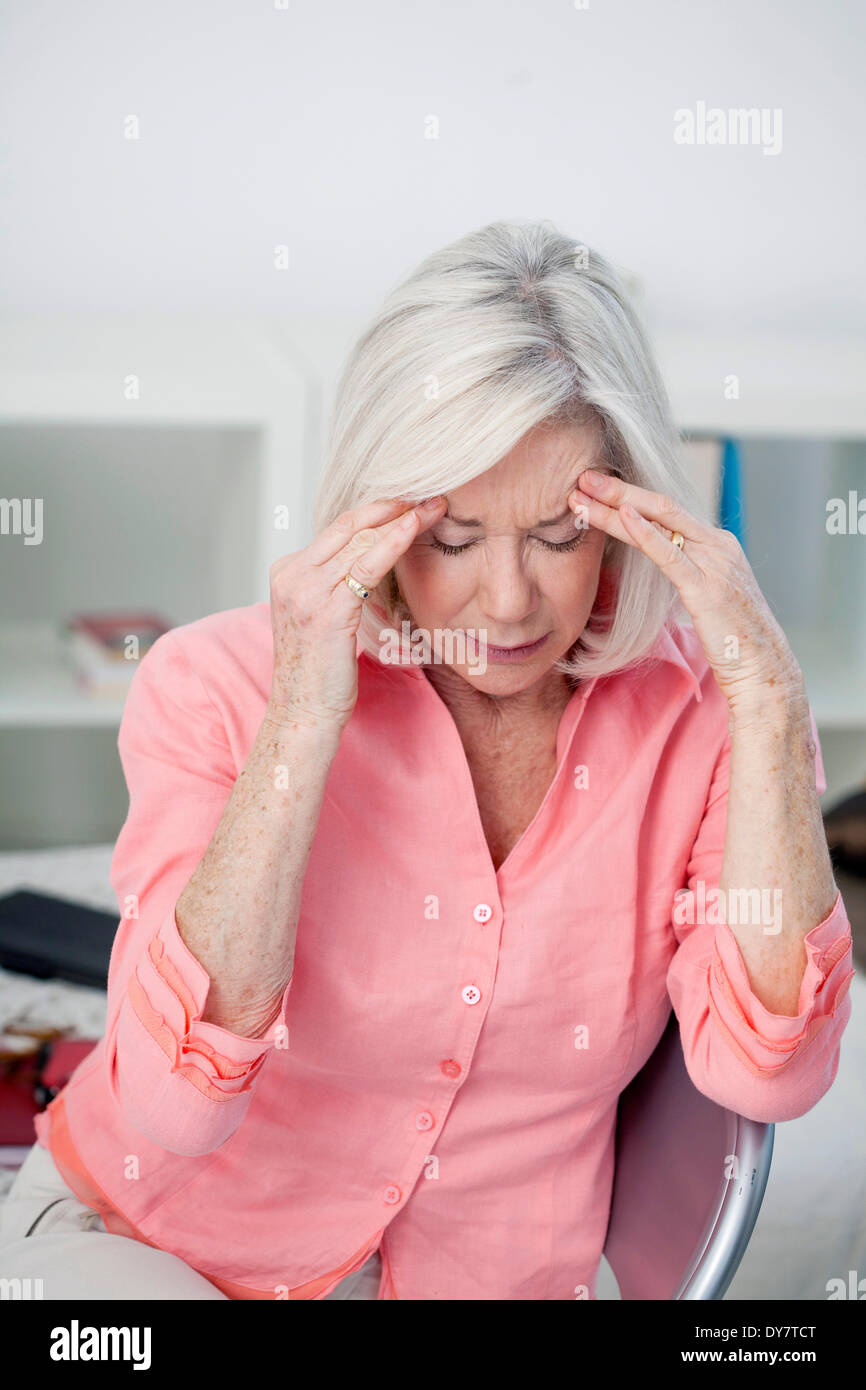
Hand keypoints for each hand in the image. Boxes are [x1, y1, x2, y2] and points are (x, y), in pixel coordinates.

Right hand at [267, 494, 446, 730]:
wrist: (303, 715)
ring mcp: (304, 590)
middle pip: (347, 525)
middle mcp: (291, 575)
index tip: (408, 501)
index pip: (336, 529)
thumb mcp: (323, 619)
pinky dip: (393, 541)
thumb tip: (370, 563)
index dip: (375, 511)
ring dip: (401, 518)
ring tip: (433, 505)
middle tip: (428, 491)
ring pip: (359, 540)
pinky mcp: (326, 609)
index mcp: (287, 572)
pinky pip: (365, 564)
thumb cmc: (320, 675)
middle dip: (390, 504)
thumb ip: (336, 587)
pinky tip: (415, 526)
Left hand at [568, 469, 806, 719]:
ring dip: (616, 507)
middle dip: (619, 490)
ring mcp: (715, 563)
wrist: (763, 667)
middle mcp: (718, 545)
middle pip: (661, 506)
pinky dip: (644, 533)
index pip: (667, 511)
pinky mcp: (707, 588)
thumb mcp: (707, 596)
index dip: (630, 496)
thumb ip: (686, 573)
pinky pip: (670, 555)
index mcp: (717, 544)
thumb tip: (657, 565)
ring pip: (659, 523)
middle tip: (582, 476)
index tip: (595, 487)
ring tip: (583, 496)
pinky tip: (622, 517)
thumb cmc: (731, 639)